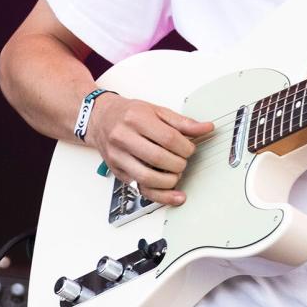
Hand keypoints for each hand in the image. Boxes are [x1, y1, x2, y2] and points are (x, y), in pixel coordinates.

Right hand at [85, 95, 213, 205]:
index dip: (186, 147)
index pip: (168, 138)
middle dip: (178, 164)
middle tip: (183, 161)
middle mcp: (123, 138)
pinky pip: (141, 189)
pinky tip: (175, 196)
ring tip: (176, 174)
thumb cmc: (129, 114)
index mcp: (136, 119)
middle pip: (158, 158)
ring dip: (170, 180)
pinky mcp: (118, 172)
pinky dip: (161, 196)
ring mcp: (118, 157)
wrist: (101, 119)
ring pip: (147, 178)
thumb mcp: (156, 111)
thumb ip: (182, 122)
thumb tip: (206, 128)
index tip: (190, 149)